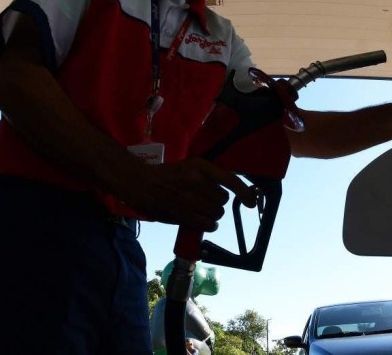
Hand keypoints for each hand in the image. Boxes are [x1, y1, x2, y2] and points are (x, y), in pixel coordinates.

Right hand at [118, 158, 254, 229]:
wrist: (139, 183)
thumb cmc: (167, 174)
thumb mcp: (190, 166)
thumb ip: (209, 176)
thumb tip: (231, 190)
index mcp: (200, 166)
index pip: (230, 180)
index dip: (244, 192)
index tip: (251, 202)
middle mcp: (197, 181)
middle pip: (223, 200)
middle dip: (218, 202)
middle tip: (206, 201)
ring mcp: (190, 199)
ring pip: (217, 213)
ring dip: (214, 215)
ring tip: (201, 210)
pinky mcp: (183, 215)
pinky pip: (208, 224)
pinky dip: (210, 225)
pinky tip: (204, 221)